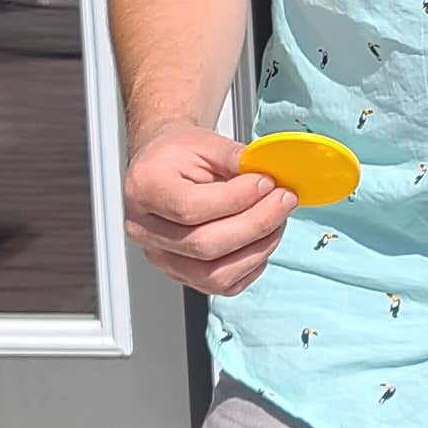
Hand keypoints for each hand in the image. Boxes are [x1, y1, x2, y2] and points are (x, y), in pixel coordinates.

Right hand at [125, 114, 294, 296]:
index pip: (190, 208)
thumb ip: (235, 158)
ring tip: (277, 220)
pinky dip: (251, 266)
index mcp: (145, 188)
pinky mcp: (180, 273)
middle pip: (205, 245)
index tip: (266, 182)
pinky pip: (221, 285)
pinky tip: (262, 240)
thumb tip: (268, 174)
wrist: (163, 166)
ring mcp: (160, 257)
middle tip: (284, 200)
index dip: (236, 199)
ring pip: (215, 274)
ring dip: (258, 248)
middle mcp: (144, 229)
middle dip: (256, 223)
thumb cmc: (179, 154)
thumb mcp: (205, 141)